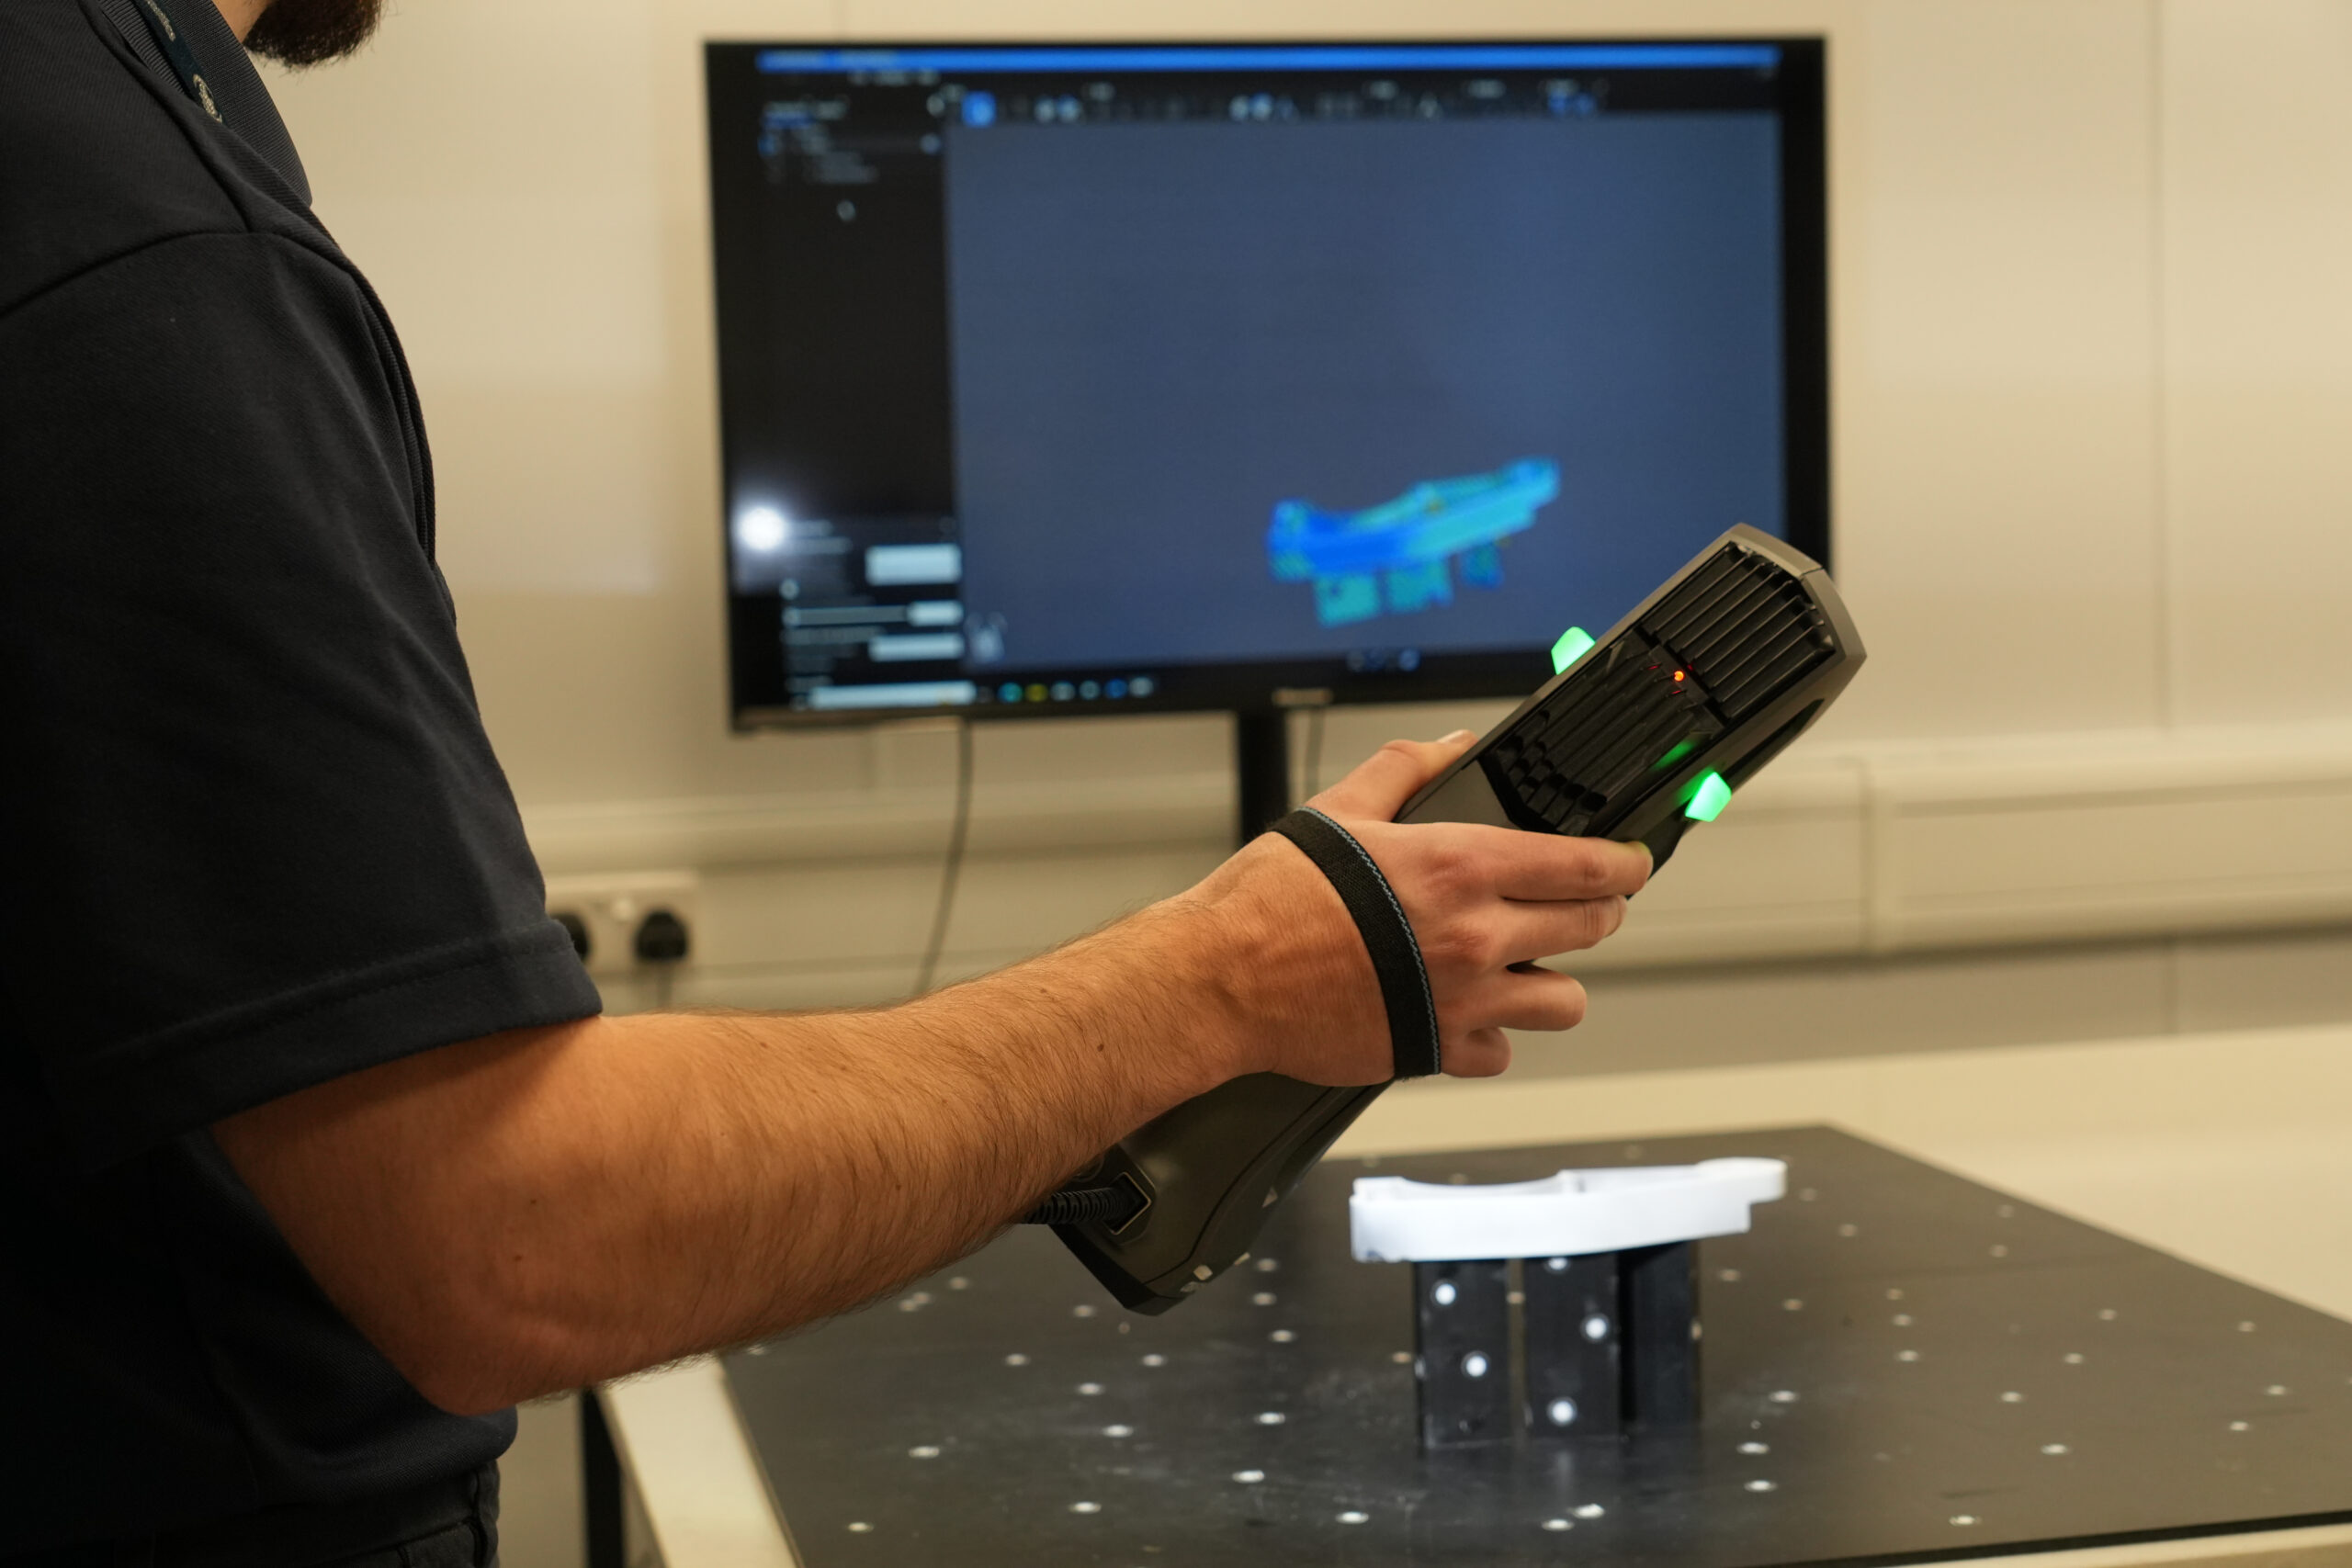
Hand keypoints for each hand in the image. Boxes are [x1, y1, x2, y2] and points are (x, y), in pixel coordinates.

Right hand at [1188, 732, 1651, 1084]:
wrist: (1222, 978)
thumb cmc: (1270, 898)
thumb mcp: (1340, 808)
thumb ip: (1407, 769)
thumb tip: (1453, 745)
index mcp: (1462, 866)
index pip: (1586, 865)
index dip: (1625, 862)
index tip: (1631, 863)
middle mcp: (1477, 935)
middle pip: (1593, 928)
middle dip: (1599, 911)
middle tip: (1583, 905)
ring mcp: (1463, 999)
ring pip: (1565, 1002)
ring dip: (1554, 981)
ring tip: (1527, 966)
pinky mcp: (1435, 1048)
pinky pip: (1500, 1052)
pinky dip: (1491, 1035)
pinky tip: (1466, 1012)